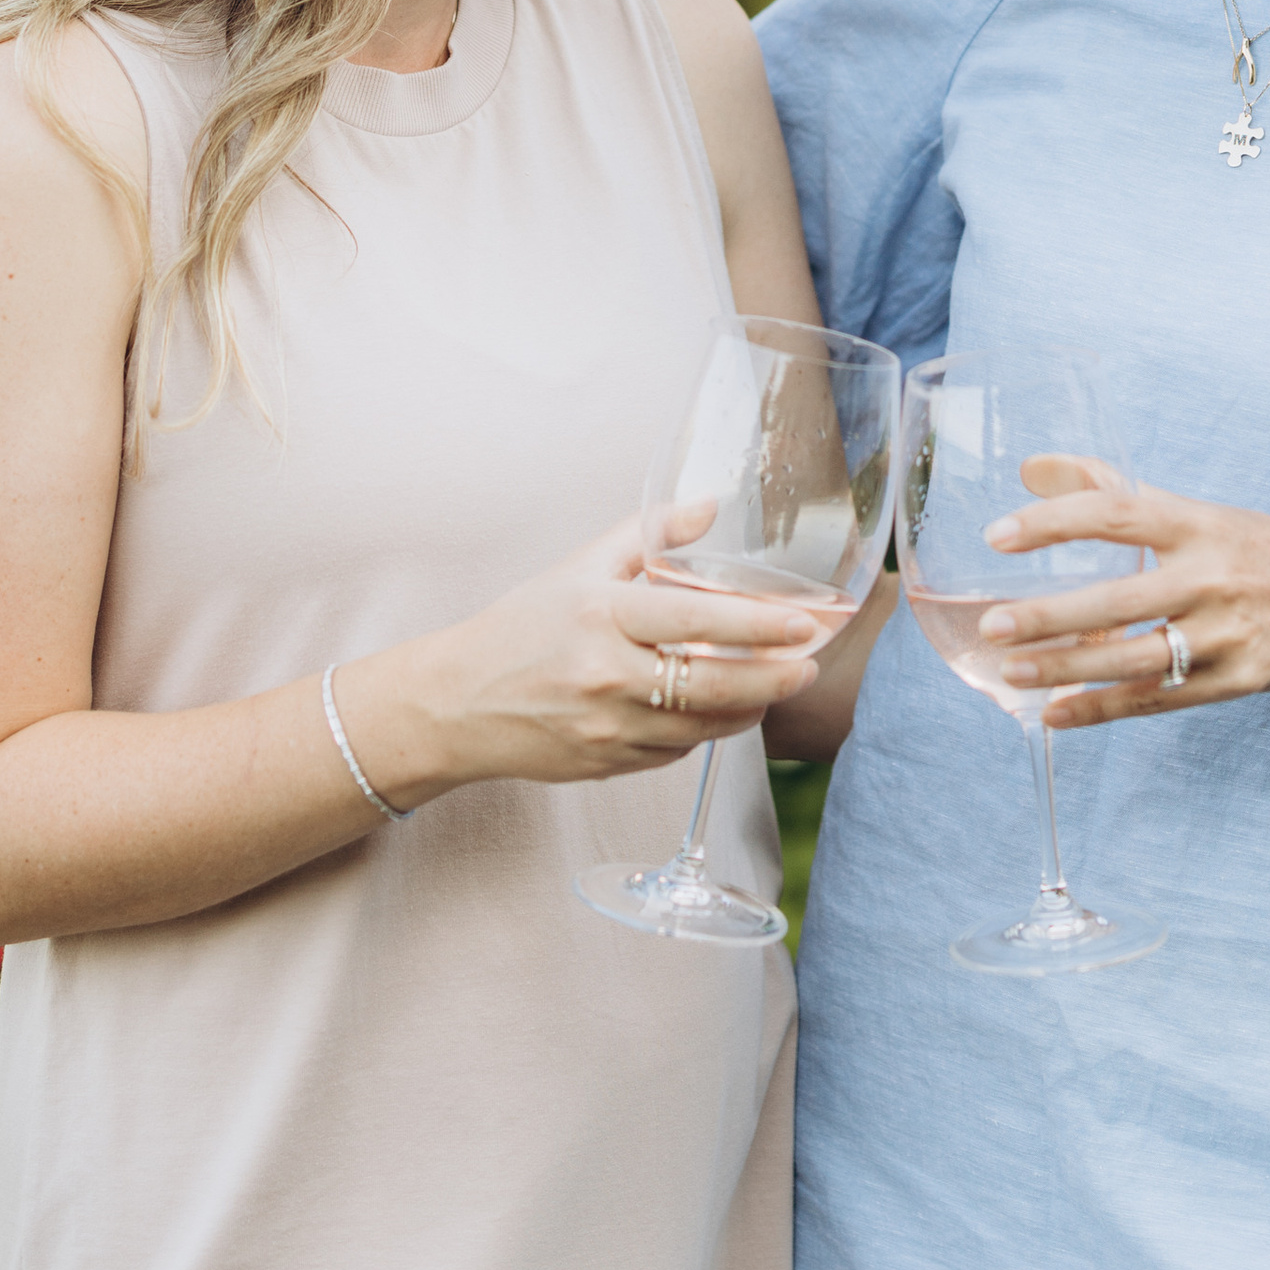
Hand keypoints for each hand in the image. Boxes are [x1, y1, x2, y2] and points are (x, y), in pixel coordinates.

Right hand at [405, 513, 830, 788]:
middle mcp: (606, 674)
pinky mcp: (607, 765)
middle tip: (811, 664)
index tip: (804, 623)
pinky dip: (703, 730)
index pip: (696, 619)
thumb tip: (710, 505)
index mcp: (602, 615)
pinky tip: (716, 709)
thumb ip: (649, 534)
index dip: (759, 624)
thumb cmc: (521, 628)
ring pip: (703, 725)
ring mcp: (607, 727)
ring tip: (776, 685)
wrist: (457, 704)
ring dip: (749, 707)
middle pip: (712, 683)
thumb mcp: (579, 566)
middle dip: (774, 677)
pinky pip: (675, 751)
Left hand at [978, 464, 1269, 730]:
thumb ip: (1109, 488)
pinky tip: (1055, 714)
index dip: (1054, 522)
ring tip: (1011, 671)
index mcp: (1196, 524)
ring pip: (1135, 659)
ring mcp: (1225, 636)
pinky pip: (1157, 700)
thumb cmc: (1254, 547)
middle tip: (992, 625)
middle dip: (1050, 616)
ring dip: (1068, 669)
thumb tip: (1029, 468)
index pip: (1116, 514)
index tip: (998, 535)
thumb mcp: (1193, 508)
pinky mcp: (1234, 683)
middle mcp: (1210, 578)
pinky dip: (1103, 710)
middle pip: (1120, 599)